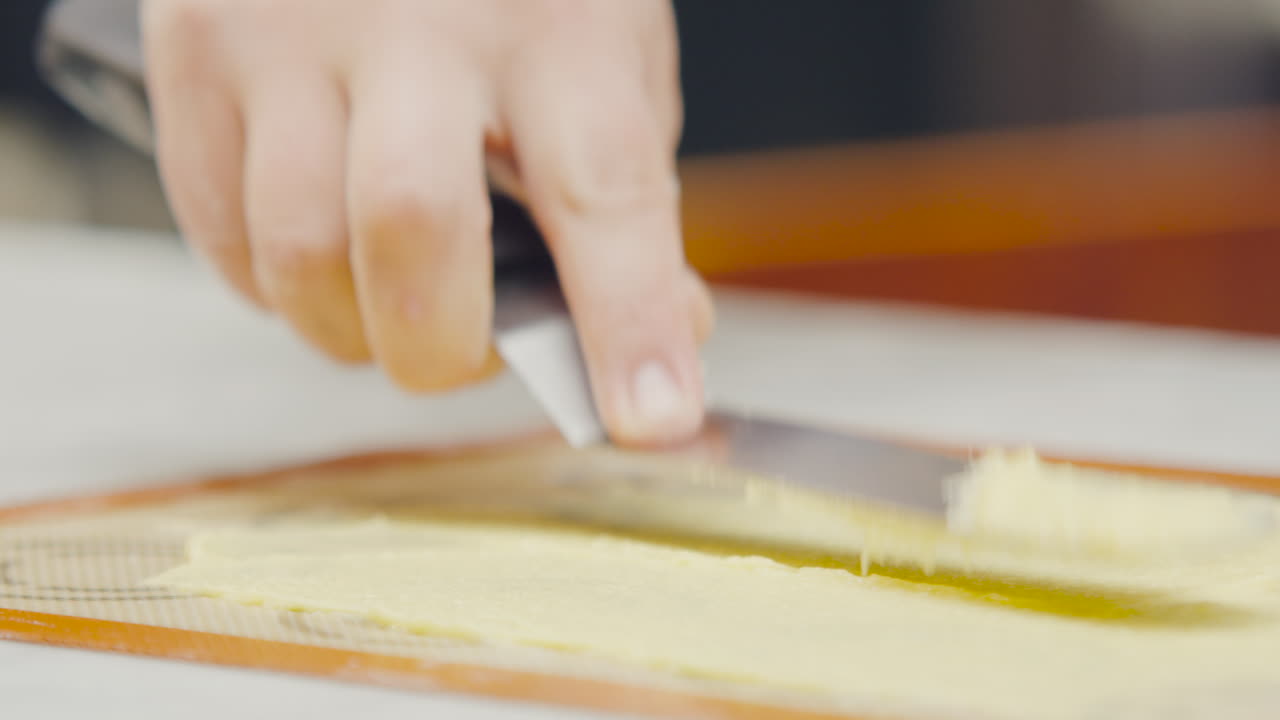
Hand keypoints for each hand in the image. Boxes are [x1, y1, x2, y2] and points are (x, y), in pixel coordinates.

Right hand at [141, 0, 712, 445]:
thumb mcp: (602, 55)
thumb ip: (623, 195)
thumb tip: (653, 345)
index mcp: (555, 28)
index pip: (603, 193)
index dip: (628, 323)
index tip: (650, 420)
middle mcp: (417, 21)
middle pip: (411, 228)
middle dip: (442, 348)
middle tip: (463, 351)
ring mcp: (289, 31)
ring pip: (296, 252)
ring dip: (350, 331)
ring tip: (389, 301)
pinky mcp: (195, 49)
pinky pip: (220, 235)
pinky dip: (278, 287)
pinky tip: (322, 252)